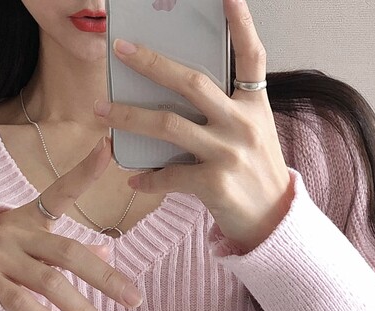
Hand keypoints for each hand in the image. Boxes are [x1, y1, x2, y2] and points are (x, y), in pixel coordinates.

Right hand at [0, 136, 143, 310]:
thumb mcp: (27, 246)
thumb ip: (63, 250)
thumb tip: (106, 252)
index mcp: (28, 219)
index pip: (60, 192)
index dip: (84, 171)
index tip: (108, 149)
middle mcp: (17, 234)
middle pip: (69, 253)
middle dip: (105, 278)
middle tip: (135, 299)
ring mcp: (1, 259)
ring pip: (49, 282)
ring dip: (80, 308)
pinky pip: (19, 303)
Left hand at [94, 0, 293, 253]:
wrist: (273, 222)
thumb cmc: (255, 174)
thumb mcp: (252, 134)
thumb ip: (224, 111)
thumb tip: (173, 94)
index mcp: (254, 106)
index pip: (251, 56)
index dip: (241, 23)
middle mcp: (243, 125)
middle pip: (192, 83)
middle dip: (152, 64)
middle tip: (120, 49)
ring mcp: (229, 154)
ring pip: (168, 126)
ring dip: (128, 117)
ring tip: (102, 112)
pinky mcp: (214, 185)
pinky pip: (169, 175)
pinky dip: (147, 177)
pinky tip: (132, 177)